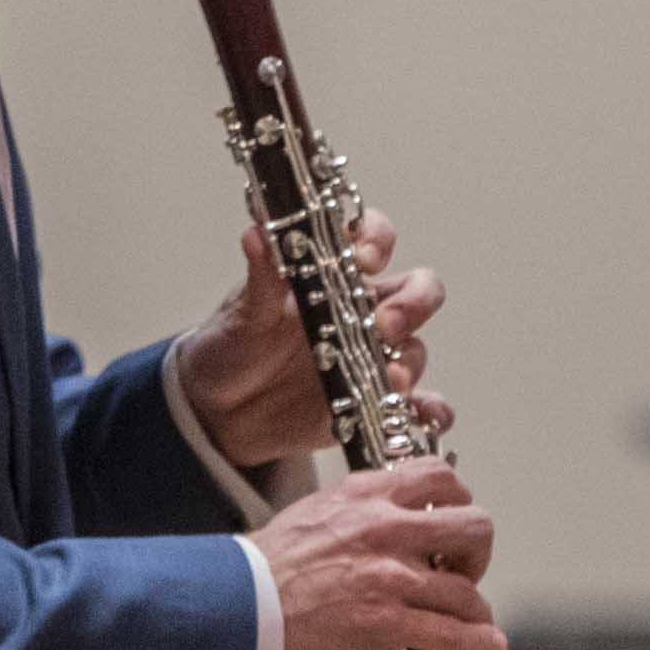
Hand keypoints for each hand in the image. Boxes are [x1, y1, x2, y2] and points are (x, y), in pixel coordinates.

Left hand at [172, 213, 451, 469]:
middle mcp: (362, 312)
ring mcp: (371, 358)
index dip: (378, 242)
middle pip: (416, 291)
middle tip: (386, 324)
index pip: (374, 241)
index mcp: (332, 277)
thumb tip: (258, 234)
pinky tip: (424, 414)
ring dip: (410, 360)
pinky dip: (430, 410)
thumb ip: (262, 276)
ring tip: (389, 377)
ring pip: (415, 348)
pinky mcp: (374, 401)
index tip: (363, 260)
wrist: (219, 412)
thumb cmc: (233, 349)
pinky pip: (418, 404)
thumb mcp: (243, 312)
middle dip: (413, 303)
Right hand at [247, 463, 503, 649]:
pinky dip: (477, 641)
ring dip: (473, 606)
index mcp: (366, 495)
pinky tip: (488, 644)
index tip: (450, 524)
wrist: (235, 610)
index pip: (439, 476)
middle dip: (478, 552)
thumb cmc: (268, 569)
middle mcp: (384, 529)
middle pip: (473, 526)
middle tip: (462, 570)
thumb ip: (363, 510)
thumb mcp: (317, 513)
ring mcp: (389, 576)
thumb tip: (399, 518)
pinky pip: (452, 632)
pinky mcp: (386, 622)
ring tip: (467, 617)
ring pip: (467, 589)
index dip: (457, 502)